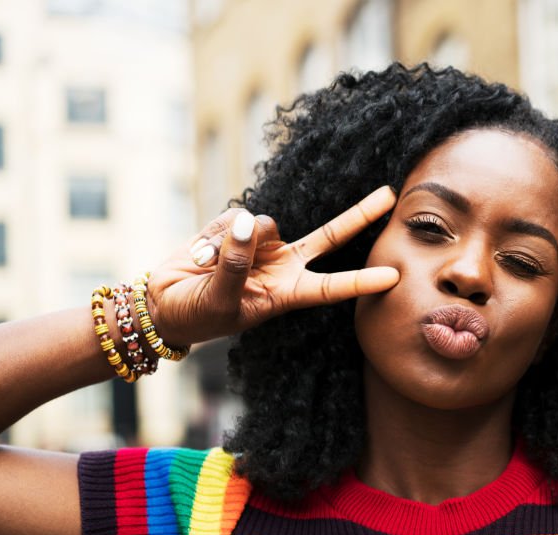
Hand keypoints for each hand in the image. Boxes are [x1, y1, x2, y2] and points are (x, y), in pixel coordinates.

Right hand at [145, 186, 399, 345]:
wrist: (163, 303)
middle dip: (359, 215)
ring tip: (206, 267)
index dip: (362, 281)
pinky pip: (234, 218)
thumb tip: (250, 225)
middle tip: (391, 195)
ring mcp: (263, 245)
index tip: (394, 277)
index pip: (332, 287)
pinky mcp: (238, 229)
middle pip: (331, 237)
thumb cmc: (196, 315)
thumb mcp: (219, 301)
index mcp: (288, 294)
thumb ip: (235, 265)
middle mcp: (284, 266)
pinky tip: (199, 256)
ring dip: (232, 241)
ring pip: (264, 224)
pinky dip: (212, 236)